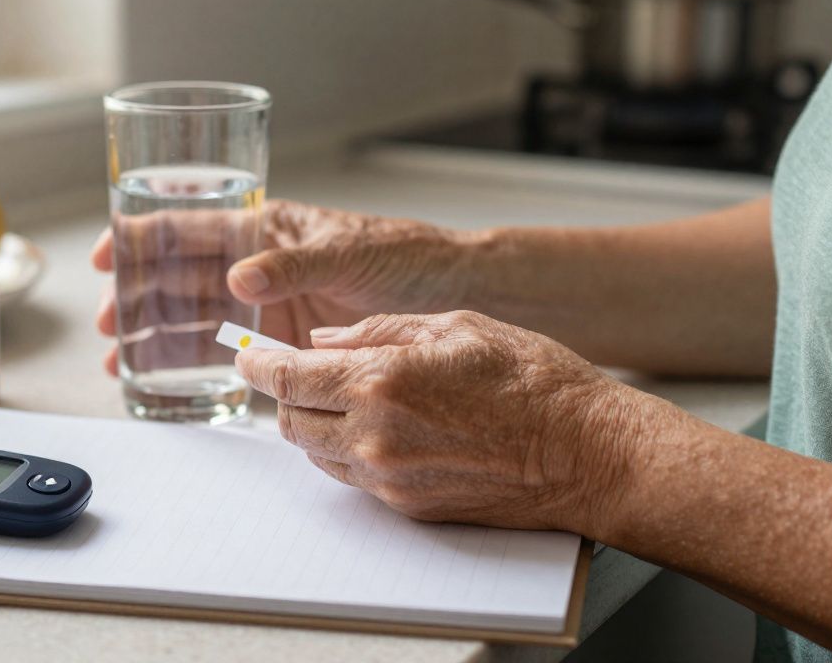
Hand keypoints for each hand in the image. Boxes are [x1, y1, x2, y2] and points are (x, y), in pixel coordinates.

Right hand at [92, 199, 474, 373]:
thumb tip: (238, 277)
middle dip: (139, 295)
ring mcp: (268, 307)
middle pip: (182, 277)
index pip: (194, 224)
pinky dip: (195, 367)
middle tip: (108, 322)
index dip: (146, 235)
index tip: (108, 253)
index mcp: (269, 227)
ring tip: (121, 361)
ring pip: (197, 318)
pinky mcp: (284, 344)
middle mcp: (260, 266)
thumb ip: (294, 264)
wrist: (455, 295)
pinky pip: (230, 355)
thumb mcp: (350, 251)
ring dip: (156, 335)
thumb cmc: (409, 255)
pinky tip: (164, 381)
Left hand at [234, 311, 645, 535]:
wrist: (585, 452)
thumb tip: (324, 339)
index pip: (288, 377)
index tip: (246, 355)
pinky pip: (351, 478)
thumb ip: (377, 331)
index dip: (258, 365)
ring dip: (313, 424)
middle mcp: (375, 435)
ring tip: (339, 397)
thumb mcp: (453, 325)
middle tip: (293, 372)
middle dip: (284, 395)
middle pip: (290, 422)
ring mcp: (390, 477)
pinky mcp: (407, 505)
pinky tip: (373, 428)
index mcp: (382, 380)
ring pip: (315, 454)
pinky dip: (344, 450)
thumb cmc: (532, 380)